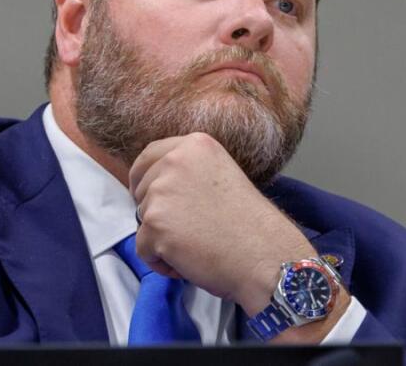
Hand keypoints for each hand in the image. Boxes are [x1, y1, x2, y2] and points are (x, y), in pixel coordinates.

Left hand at [128, 132, 315, 314]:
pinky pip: (143, 248)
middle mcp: (175, 160)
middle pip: (140, 189)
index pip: (148, 156)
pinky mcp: (155, 223)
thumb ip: (188, 171)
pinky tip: (190, 260)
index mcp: (194, 145)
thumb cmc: (249, 224)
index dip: (146, 179)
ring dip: (161, 238)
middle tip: (190, 227)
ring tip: (197, 243)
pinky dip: (161, 261)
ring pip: (142, 219)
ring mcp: (162, 191)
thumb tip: (155, 184)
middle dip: (155, 211)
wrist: (265, 255)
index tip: (156, 198)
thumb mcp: (219, 175)